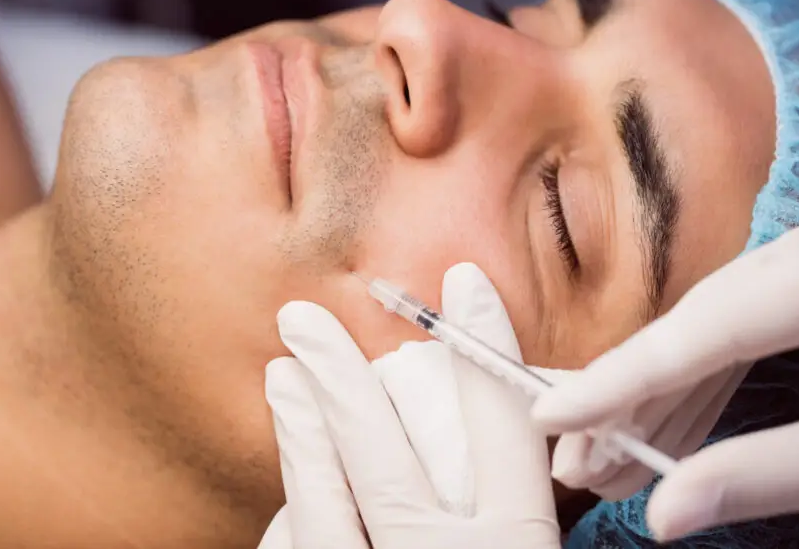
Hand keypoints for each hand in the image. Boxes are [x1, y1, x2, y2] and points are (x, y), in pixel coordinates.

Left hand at [259, 263, 561, 548]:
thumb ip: (517, 508)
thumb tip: (488, 444)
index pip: (503, 427)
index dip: (484, 344)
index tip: (464, 281)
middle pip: (381, 455)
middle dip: (339, 379)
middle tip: (302, 319)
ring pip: (322, 503)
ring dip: (298, 433)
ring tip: (281, 374)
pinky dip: (295, 517)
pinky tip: (291, 488)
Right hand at [532, 171, 798, 540]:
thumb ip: (771, 474)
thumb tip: (668, 516)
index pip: (709, 326)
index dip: (620, 377)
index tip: (550, 417)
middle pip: (710, 312)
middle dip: (639, 393)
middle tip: (579, 459)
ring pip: (735, 310)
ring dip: (676, 386)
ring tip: (616, 451)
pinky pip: (773, 308)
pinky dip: (728, 366)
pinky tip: (683, 418)